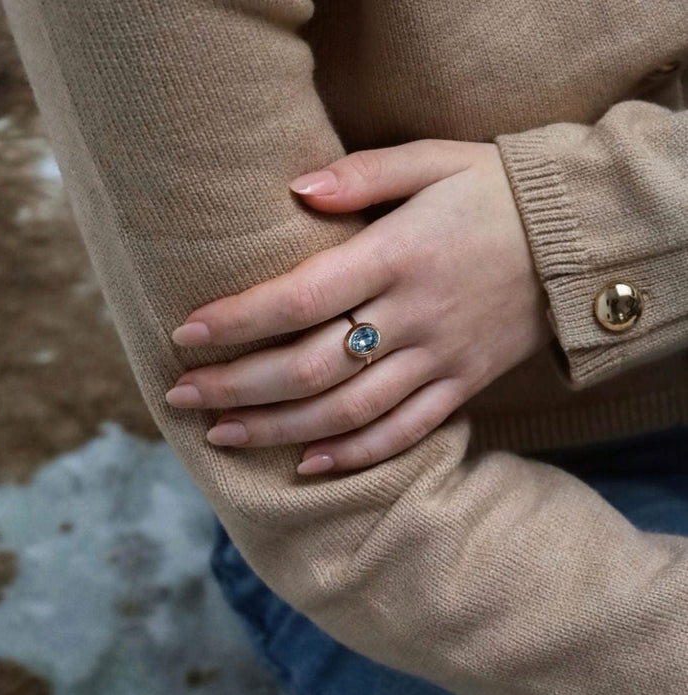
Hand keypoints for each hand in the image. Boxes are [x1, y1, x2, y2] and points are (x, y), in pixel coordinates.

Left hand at [166, 139, 553, 473]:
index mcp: (399, 255)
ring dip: (281, 429)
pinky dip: (355, 455)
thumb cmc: (497, 192)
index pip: (300, 297)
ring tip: (223, 436)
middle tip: (181, 396)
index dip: (238, 320)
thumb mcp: (434, 161)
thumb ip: (362, 175)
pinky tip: (307, 466)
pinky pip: (406, 431)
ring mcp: (441, 358)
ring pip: (349, 410)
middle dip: (239, 386)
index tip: (186, 336)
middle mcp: (415, 315)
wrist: (579, 238)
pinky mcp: (464, 384)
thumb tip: (294, 189)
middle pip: (312, 366)